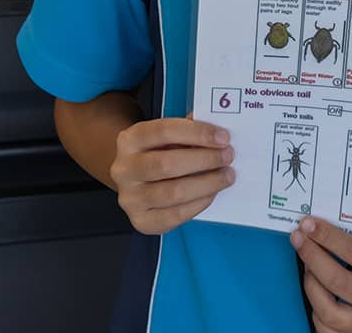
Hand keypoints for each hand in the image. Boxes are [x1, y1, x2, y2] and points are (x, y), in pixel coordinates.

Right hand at [108, 117, 234, 234]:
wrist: (135, 180)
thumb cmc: (159, 152)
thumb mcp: (168, 136)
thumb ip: (189, 130)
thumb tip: (217, 133)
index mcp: (129, 140)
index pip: (164, 131)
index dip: (197, 133)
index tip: (223, 138)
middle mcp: (124, 169)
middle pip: (167, 164)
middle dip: (204, 160)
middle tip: (228, 157)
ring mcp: (129, 198)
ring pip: (173, 192)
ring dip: (207, 183)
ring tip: (227, 176)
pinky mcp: (140, 221)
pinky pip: (174, 215)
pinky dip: (198, 204)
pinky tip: (212, 193)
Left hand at [291, 216, 351, 332]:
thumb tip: (328, 224)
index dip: (327, 237)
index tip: (308, 224)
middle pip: (337, 282)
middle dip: (312, 257)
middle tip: (299, 238)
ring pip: (328, 312)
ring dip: (311, 284)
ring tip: (307, 264)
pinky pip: (330, 331)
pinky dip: (317, 310)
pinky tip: (318, 291)